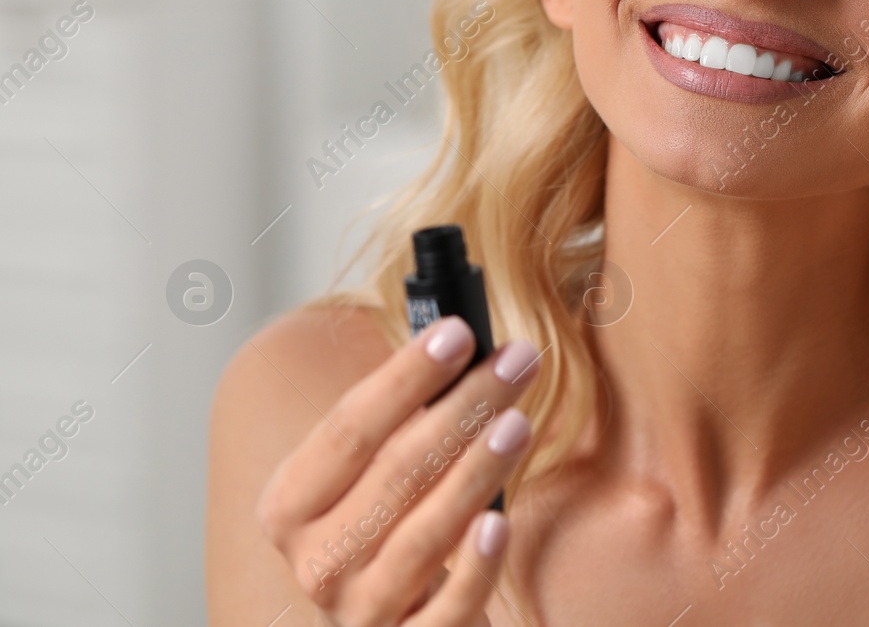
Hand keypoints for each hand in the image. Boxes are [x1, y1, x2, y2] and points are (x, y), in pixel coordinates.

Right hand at [255, 316, 540, 624]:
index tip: (459, 331)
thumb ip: (403, 420)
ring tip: (519, 422)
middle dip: (463, 408)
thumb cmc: (390, 528)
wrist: (394, 626)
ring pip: (421, 537)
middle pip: (394, 473)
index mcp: (290, 504)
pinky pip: (446, 610)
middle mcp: (316, 560)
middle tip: (517, 361)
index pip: (348, 429)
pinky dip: (474, 567)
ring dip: (474, 472)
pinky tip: (500, 522)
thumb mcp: (376, 476)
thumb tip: (464, 343)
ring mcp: (359, 611)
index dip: (405, 378)